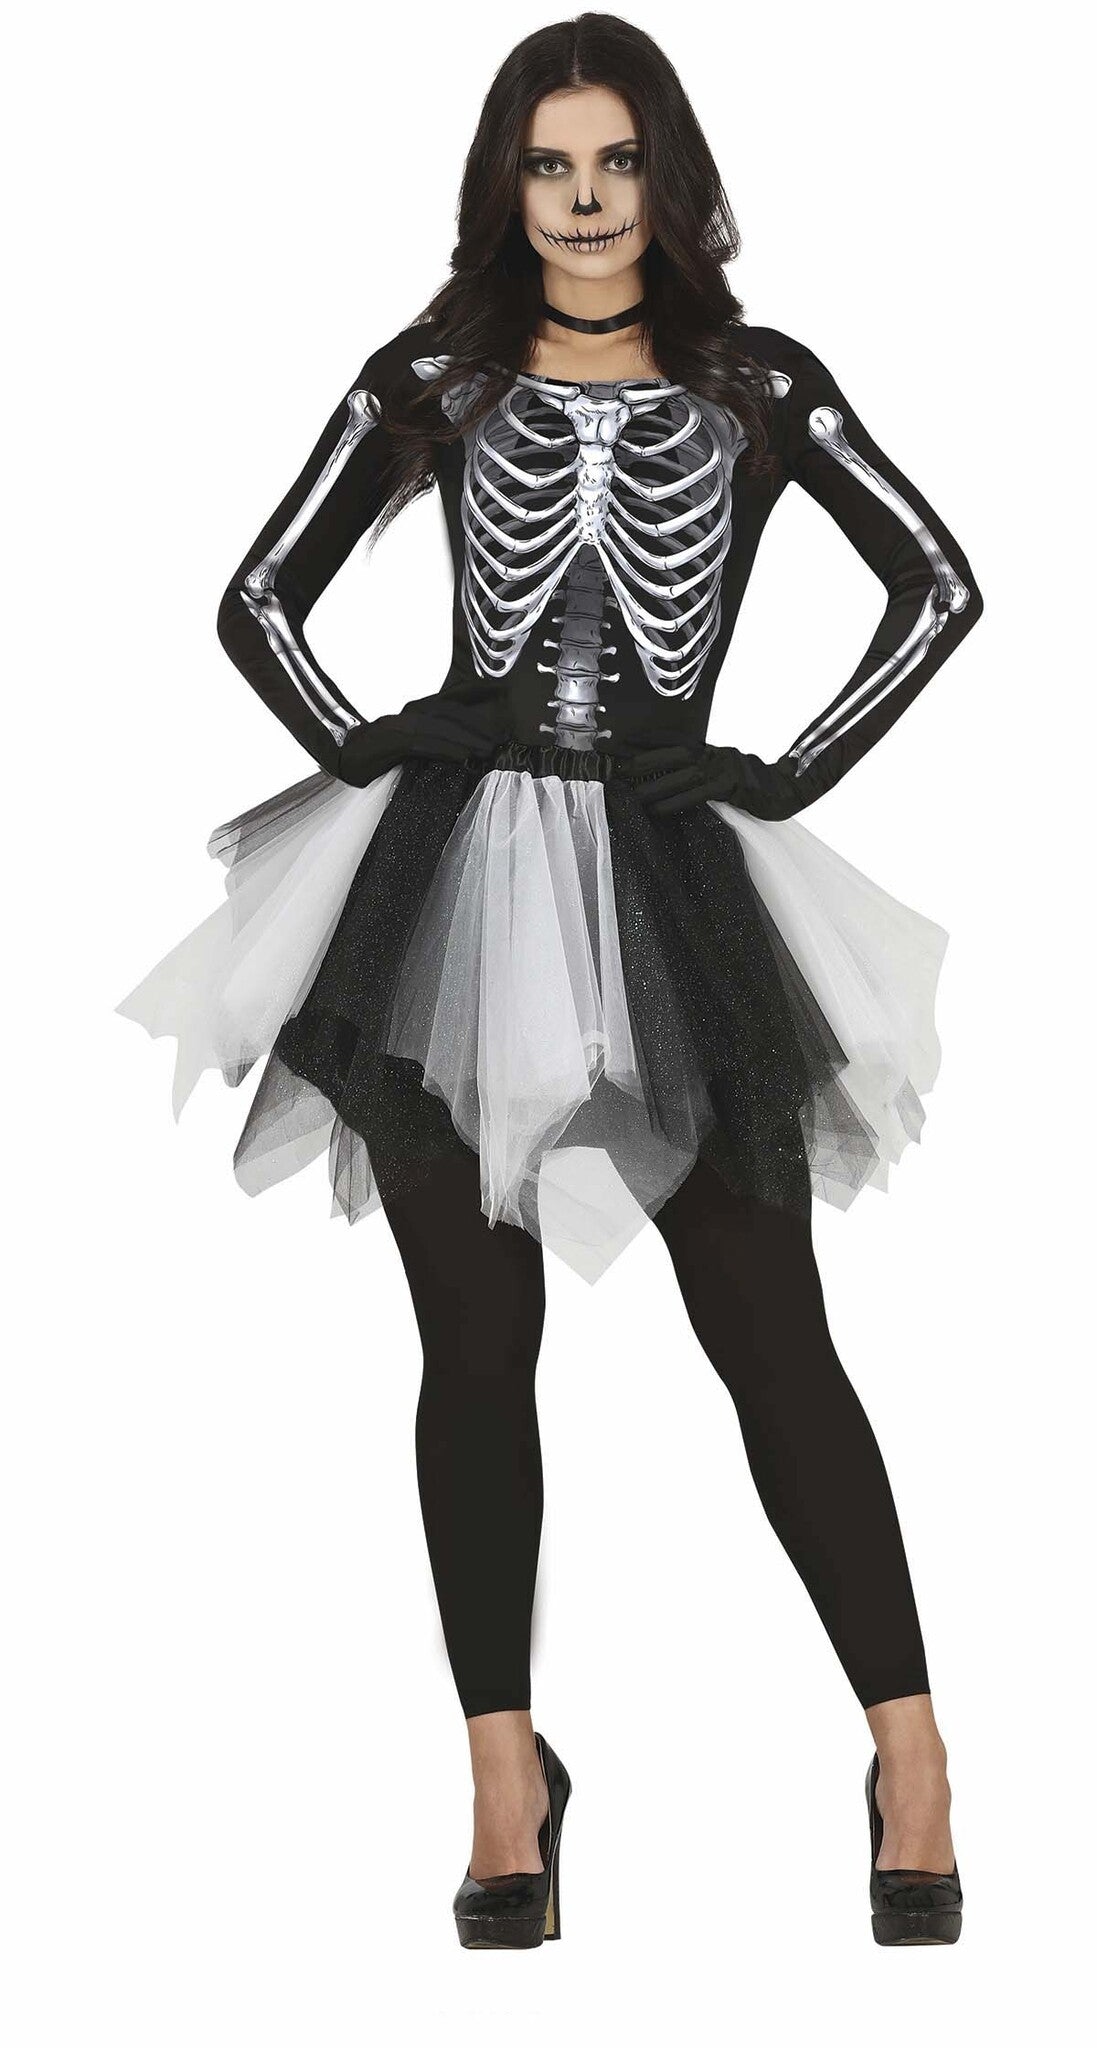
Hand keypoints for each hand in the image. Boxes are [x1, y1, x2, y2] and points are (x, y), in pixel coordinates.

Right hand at [334, 682, 506, 787]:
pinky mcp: (392, 740)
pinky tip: (462, 757)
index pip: (453, 698)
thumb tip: (467, 749)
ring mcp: (401, 724)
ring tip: (488, 750)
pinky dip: (445, 749)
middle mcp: (412, 711)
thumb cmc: (382, 754)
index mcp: (418, 709)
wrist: (347, 758)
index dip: (478, 694)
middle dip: (479, 723)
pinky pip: (424, 744)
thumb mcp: (415, 743)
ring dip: (467, 738)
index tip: (503, 695)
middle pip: (452, 712)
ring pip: (441, 727)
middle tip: (502, 736)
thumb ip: (438, 740)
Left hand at [605, 737, 802, 818]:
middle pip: (676, 753)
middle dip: (646, 759)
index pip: (678, 740)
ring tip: (632, 794)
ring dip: (656, 784)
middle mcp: (718, 755)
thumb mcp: (730, 773)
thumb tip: (679, 778)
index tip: (624, 741)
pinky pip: (699, 795)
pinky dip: (676, 802)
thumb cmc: (759, 787)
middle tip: (619, 767)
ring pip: (683, 775)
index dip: (651, 739)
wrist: (791, 790)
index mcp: (715, 750)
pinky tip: (658, 810)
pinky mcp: (734, 787)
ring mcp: (726, 769)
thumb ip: (708, 771)